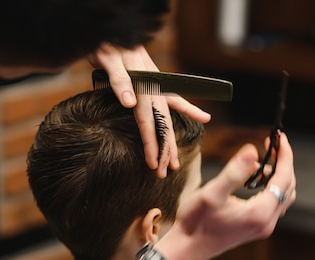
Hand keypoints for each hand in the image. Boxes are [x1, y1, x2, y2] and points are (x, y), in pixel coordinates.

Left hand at [90, 43, 210, 177]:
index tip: (152, 163)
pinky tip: (204, 117)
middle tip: (163, 173)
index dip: (151, 144)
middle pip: (161, 126)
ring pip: (168, 119)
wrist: (115, 30)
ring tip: (175, 163)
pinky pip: (174, 100)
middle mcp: (153, 89)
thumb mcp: (109, 60)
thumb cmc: (109, 45)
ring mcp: (157, 87)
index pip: (147, 122)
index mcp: (142, 87)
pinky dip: (188, 108)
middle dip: (163, 151)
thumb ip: (119, 81)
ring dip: (171, 141)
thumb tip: (129, 103)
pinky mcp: (156, 83)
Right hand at [157, 132, 295, 259]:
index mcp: (259, 213)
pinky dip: (270, 188)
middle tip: (270, 144)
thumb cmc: (195, 222)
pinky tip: (252, 180)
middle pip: (288, 187)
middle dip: (282, 163)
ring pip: (282, 196)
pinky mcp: (256, 228)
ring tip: (258, 162)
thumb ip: (233, 172)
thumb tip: (252, 150)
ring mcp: (263, 227)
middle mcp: (266, 222)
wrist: (187, 249)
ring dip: (277, 176)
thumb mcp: (211, 194)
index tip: (280, 137)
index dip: (284, 155)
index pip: (283, 178)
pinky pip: (273, 204)